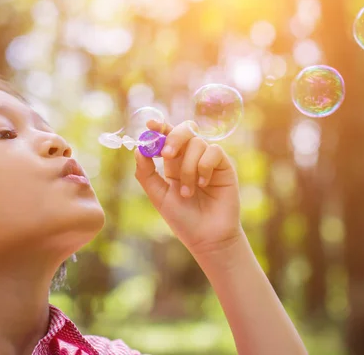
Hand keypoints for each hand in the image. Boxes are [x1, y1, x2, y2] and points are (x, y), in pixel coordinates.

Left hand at [134, 120, 241, 254]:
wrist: (207, 237)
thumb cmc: (183, 219)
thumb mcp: (159, 196)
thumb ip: (146, 173)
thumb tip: (138, 150)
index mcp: (174, 163)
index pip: (167, 136)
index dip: (159, 127)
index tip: (150, 126)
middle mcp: (191, 158)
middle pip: (185, 130)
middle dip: (173, 137)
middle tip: (166, 155)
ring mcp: (209, 161)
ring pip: (197, 143)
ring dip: (188, 168)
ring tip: (188, 192)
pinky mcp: (224, 166)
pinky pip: (214, 151)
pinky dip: (204, 167)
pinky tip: (203, 185)